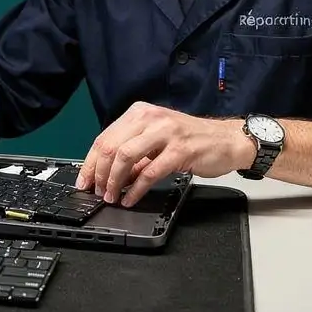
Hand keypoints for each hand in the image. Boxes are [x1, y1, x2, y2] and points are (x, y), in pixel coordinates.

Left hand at [74, 103, 249, 206]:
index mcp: (140, 112)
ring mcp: (165, 132)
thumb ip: (134, 154)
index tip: (84, 180)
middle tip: (97, 191)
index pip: (105, 137)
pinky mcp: (180, 150)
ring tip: (111, 196)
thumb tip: (109, 175)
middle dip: (99, 173)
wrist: (227, 140)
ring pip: (126, 156)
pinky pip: (149, 172)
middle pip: (111, 146)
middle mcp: (150, 118)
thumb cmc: (192, 140)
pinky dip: (136, 188)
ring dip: (114, 180)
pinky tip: (130, 198)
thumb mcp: (157, 140)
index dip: (91, 162)